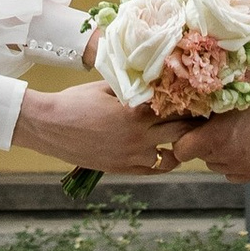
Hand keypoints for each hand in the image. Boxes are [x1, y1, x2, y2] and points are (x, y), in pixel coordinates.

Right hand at [15, 78, 191, 174]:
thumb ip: (134, 87)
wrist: (49, 126)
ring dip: (180, 145)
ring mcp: (131, 156)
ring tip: (181, 135)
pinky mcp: (122, 169)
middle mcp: (139, 137)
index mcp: (136, 113)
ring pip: (172, 157)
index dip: (189, 101)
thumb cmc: (76, 101)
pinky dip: (162, 160)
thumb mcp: (107, 87)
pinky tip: (163, 150)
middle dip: (192, 123)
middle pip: (181, 131)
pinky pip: (153, 169)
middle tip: (200, 116)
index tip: (199, 97)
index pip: (176, 107)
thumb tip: (154, 80)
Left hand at [189, 70, 249, 182]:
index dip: (184, 138)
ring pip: (218, 165)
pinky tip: (247, 145)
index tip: (192, 128)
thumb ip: (210, 99)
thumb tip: (190, 98)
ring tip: (236, 133)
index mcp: (217, 137)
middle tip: (217, 125)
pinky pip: (236, 174)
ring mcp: (245, 168)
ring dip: (221, 153)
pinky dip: (236, 162)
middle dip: (205, 142)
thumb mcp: (235, 90)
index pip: (182, 150)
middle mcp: (228, 157)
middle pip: (202, 156)